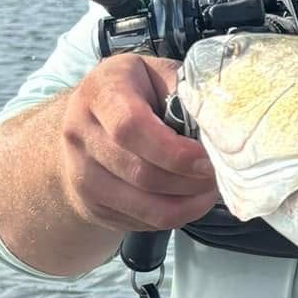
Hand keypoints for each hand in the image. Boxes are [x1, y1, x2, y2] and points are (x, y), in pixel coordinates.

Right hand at [58, 55, 220, 232]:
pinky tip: (189, 200)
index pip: (131, 127)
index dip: (173, 151)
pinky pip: (142, 222)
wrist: (88, 123)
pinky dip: (175, 216)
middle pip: (141, 172)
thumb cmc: (136, 93)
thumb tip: (218, 124)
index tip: (206, 158)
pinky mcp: (92, 204)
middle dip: (189, 181)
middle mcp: (79, 132)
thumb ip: (184, 91)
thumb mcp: (157, 75)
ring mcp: (81, 173)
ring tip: (210, 190)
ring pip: (144, 205)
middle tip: (218, 175)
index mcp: (100, 92)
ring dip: (187, 204)